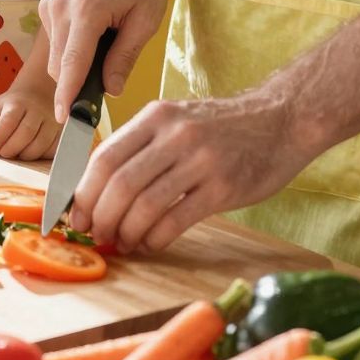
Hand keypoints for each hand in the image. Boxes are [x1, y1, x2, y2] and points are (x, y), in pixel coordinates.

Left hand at [0, 81, 60, 160]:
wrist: (36, 96)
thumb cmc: (11, 107)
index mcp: (17, 103)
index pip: (8, 121)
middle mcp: (37, 110)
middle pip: (26, 132)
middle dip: (11, 148)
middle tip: (2, 153)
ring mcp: (51, 121)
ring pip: (41, 143)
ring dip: (25, 155)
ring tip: (16, 153)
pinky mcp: (60, 132)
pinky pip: (52, 149)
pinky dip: (40, 156)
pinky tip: (30, 152)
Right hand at [41, 0, 168, 121]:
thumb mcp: (146, 17)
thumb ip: (125, 56)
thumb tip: (111, 89)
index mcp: (86, 12)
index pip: (71, 66)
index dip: (68, 98)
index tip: (65, 121)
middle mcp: (60, 9)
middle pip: (60, 67)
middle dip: (77, 83)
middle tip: (108, 84)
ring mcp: (50, 4)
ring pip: (56, 55)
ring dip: (76, 64)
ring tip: (109, 45)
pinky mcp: (49, 3)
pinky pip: (56, 39)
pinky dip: (72, 47)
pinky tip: (96, 33)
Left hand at [68, 89, 311, 253]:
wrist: (282, 120)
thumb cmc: (223, 128)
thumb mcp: (177, 121)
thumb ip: (141, 147)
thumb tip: (96, 190)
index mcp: (156, 116)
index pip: (103, 158)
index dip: (83, 194)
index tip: (76, 217)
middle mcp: (175, 135)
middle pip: (119, 184)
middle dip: (101, 218)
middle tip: (98, 236)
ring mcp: (201, 160)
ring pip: (145, 206)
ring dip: (126, 232)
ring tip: (124, 243)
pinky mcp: (224, 187)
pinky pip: (176, 220)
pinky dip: (155, 239)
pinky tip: (152, 243)